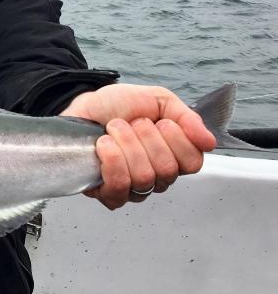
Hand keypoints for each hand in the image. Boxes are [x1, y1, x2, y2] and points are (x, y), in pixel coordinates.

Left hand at [61, 83, 215, 209]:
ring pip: (144, 177)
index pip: (193, 162)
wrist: (83, 106)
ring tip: (113, 129)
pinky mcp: (108, 193)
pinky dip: (111, 158)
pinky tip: (103, 144)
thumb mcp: (157, 99)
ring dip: (126, 143)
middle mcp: (157, 177)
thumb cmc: (118, 105)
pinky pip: (119, 187)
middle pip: (167, 169)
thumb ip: (186, 117)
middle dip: (145, 135)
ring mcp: (134, 189)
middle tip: (131, 122)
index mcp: (174, 156)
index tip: (159, 121)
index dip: (175, 137)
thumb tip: (209, 142)